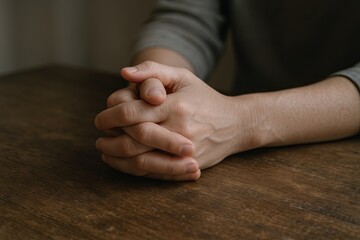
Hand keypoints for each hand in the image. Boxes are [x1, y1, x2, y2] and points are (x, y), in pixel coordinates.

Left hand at [96, 61, 254, 171]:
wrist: (235, 125)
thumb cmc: (204, 98)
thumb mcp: (183, 77)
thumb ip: (153, 70)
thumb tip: (124, 73)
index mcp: (175, 106)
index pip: (131, 114)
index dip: (109, 117)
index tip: (100, 119)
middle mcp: (179, 131)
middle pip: (132, 140)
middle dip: (109, 139)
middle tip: (99, 136)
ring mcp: (183, 153)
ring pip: (140, 161)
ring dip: (116, 157)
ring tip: (104, 150)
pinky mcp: (186, 167)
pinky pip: (153, 173)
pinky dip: (131, 170)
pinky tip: (121, 162)